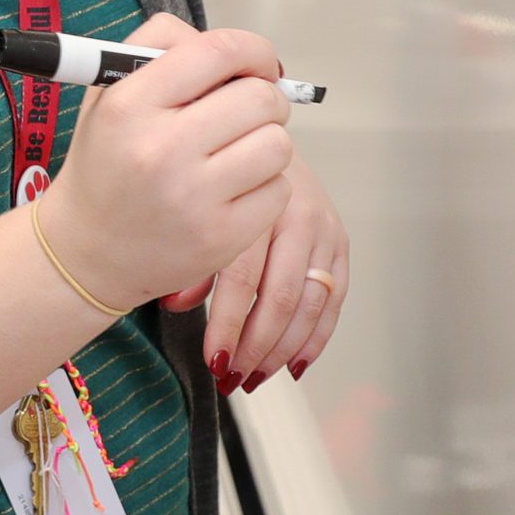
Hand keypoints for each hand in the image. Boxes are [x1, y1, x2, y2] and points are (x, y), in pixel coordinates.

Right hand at [39, 12, 294, 310]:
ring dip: (268, 144)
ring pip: (278, 145)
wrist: (87, 251)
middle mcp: (160, 150)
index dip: (255, 51)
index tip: (259, 65)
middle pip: (260, 98)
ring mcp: (192, 198)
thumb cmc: (109, 162)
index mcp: (129, 105)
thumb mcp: (110, 92)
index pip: (219, 52)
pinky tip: (235, 192)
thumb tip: (241, 52)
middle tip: (249, 114)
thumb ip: (163, 48)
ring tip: (239, 154)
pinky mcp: (220, 238)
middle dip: (266, 100)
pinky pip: (279, 190)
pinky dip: (266, 187)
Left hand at [204, 147, 346, 391]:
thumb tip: (175, 305)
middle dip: (256, 347)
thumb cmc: (218, 176)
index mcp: (253, 203)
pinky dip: (316, 337)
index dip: (228, 327)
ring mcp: (323, 229)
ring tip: (256, 377)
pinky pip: (334, 300)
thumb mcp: (195, 207)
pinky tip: (296, 364)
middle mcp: (295, 214)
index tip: (213, 361)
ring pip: (310, 304)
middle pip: (280, 296)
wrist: (257, 136)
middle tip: (233, 378)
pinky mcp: (339, 242)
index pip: (242, 280)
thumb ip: (190, 258)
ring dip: (283, 350)